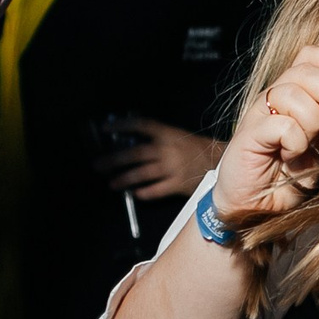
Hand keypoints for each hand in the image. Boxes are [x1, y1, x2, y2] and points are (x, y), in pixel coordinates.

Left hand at [97, 119, 224, 199]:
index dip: (121, 125)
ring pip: (142, 173)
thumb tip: (129, 141)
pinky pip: (156, 190)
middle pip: (136, 153)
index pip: (141, 125)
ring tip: (112, 183)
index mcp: (168, 134)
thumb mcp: (176, 136)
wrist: (220, 162)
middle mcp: (168, 150)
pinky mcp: (178, 184)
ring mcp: (173, 168)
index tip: (105, 129)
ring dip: (124, 178)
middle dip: (114, 159)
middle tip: (98, 164)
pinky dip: (144, 193)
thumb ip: (157, 138)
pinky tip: (135, 194)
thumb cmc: (195, 148)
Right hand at [212, 46, 318, 219]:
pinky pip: (283, 124)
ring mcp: (260, 113)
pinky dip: (296, 143)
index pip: (313, 54)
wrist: (257, 206)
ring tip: (307, 146)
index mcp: (295, 93)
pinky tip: (290, 158)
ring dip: (312, 123)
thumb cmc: (290, 175)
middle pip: (307, 69)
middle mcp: (275, 97)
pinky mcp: (249, 134)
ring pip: (293, 94)